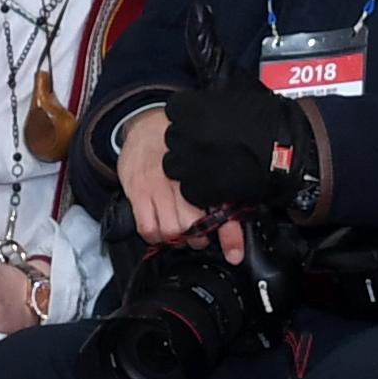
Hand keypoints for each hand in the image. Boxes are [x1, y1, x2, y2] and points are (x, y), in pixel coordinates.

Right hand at [116, 108, 250, 261]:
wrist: (143, 126)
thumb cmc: (175, 146)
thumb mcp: (202, 161)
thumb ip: (222, 188)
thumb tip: (239, 222)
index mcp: (205, 171)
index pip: (221, 208)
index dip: (230, 235)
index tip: (234, 253)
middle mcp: (182, 178)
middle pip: (193, 224)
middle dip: (198, 237)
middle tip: (200, 235)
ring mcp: (159, 185)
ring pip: (171, 229)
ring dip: (176, 239)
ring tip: (179, 233)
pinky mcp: (138, 191)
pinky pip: (147, 227)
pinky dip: (154, 235)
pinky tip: (159, 229)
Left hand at [161, 83, 308, 211]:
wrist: (289, 151)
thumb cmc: (271, 122)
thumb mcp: (238, 95)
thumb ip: (214, 99)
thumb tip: (207, 101)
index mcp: (194, 108)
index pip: (174, 110)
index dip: (186, 116)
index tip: (196, 121)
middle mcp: (187, 134)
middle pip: (172, 138)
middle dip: (186, 141)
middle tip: (206, 144)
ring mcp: (191, 163)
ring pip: (175, 165)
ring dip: (189, 165)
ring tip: (211, 164)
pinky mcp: (200, 188)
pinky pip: (189, 189)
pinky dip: (201, 187)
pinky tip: (218, 180)